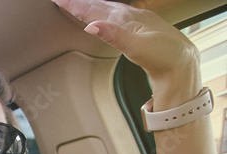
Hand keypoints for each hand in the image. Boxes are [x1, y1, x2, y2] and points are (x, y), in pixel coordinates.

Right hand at [50, 0, 199, 92]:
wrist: (181, 62)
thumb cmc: (163, 56)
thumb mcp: (136, 47)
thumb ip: (113, 36)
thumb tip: (91, 26)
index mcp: (125, 19)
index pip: (93, 10)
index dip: (74, 5)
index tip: (59, 0)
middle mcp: (129, 16)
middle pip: (98, 5)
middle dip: (78, 2)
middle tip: (62, 0)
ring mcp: (134, 20)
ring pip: (106, 7)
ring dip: (89, 5)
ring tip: (77, 3)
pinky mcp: (138, 26)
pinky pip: (113, 13)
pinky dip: (102, 11)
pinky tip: (104, 13)